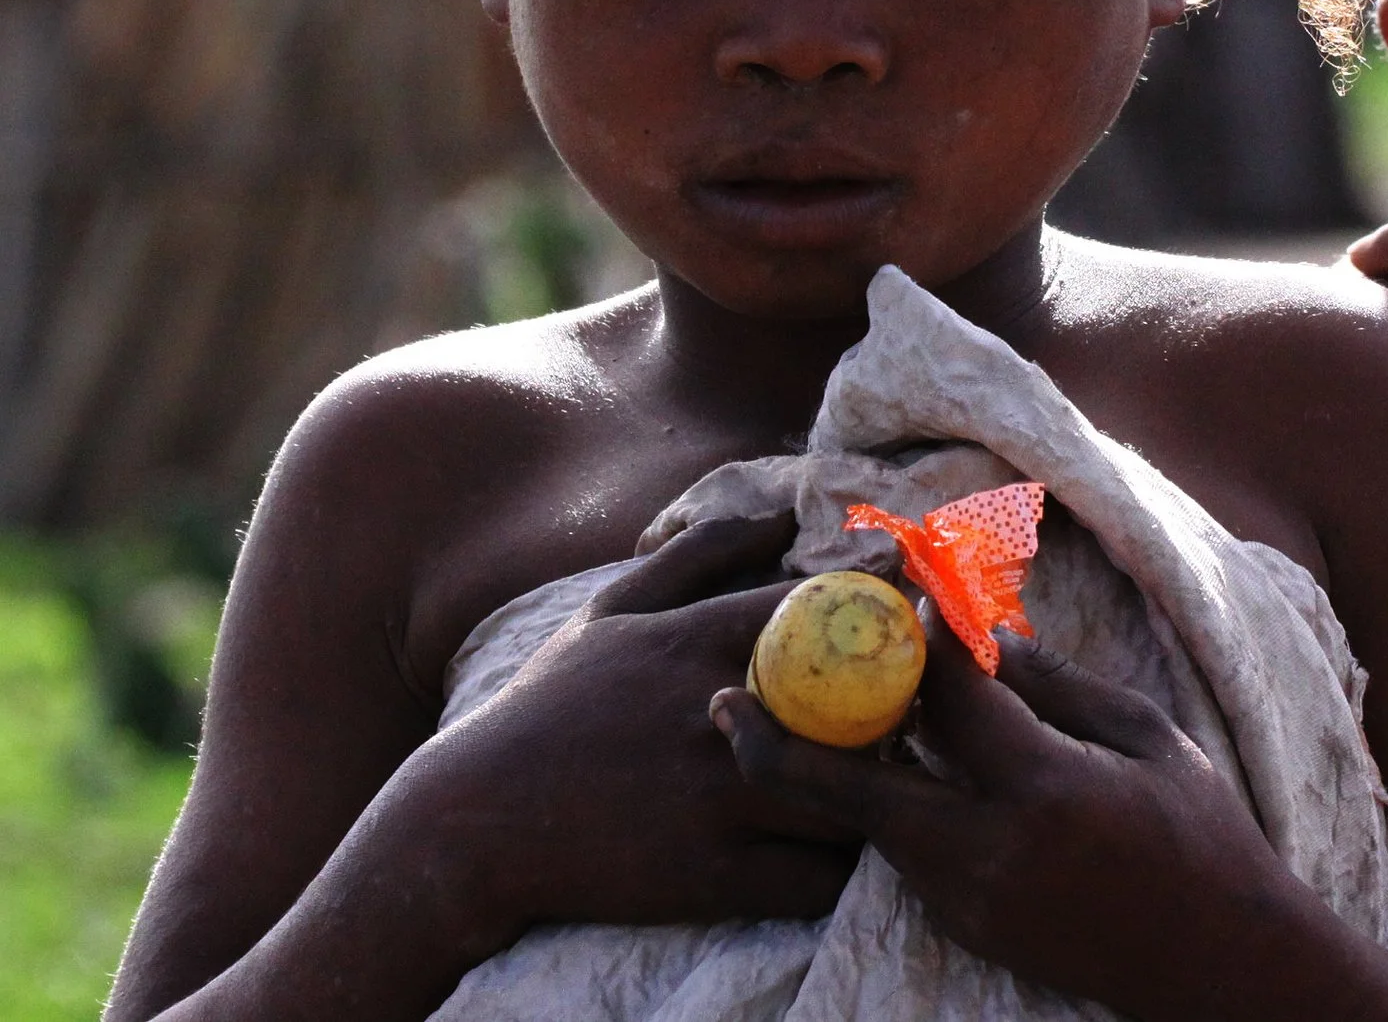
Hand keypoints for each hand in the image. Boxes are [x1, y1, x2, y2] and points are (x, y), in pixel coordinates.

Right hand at [411, 513, 860, 941]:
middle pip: (860, 705)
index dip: (878, 616)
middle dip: (898, 713)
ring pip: (850, 798)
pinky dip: (840, 869)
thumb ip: (699, 554)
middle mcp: (719, 714)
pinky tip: (833, 850)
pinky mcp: (712, 877)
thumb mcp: (611, 612)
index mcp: (699, 641)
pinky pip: (818, 879)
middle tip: (907, 717)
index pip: (826, 610)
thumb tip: (780, 517)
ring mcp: (719, 799)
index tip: (901, 630)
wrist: (471, 823)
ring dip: (877, 795)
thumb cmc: (547, 708)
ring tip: (883, 787)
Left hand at [710, 625, 1314, 1020]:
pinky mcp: (963, 927)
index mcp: (1044, 788)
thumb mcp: (1143, 734)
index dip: (910, 631)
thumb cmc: (1200, 834)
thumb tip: (981, 635)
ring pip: (864, 826)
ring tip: (786, 713)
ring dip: (826, 771)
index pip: (947, 694)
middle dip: (778, 742)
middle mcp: (987, 853)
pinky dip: (875, 804)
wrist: (1216, 962)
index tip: (882, 577)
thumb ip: (1054, 685)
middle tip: (726, 697)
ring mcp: (967, 902)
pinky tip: (870, 764)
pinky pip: (898, 853)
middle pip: (850, 792)